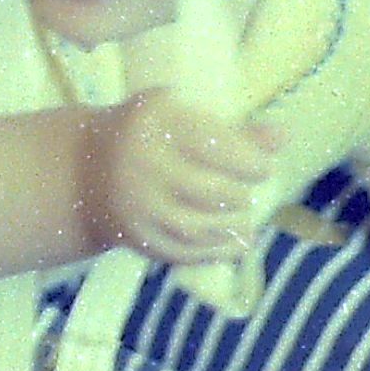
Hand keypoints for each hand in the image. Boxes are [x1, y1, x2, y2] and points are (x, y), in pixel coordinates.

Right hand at [81, 90, 277, 265]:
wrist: (86, 170)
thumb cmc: (151, 137)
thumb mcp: (184, 117)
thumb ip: (236, 129)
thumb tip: (283, 136)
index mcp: (154, 122)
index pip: (214, 145)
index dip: (250, 161)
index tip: (264, 168)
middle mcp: (140, 164)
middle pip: (209, 190)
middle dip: (241, 195)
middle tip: (249, 193)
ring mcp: (135, 205)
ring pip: (197, 226)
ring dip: (233, 226)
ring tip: (246, 219)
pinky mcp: (135, 237)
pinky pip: (182, 252)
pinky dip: (216, 252)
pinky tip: (236, 244)